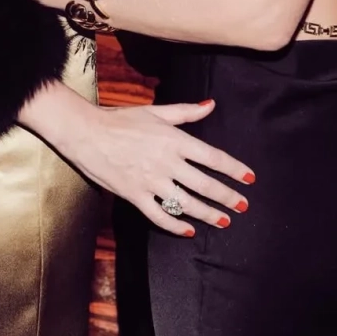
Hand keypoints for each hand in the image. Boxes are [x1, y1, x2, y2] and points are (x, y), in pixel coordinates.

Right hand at [62, 99, 252, 235]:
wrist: (86, 133)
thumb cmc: (121, 119)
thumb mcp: (156, 111)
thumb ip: (186, 112)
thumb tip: (211, 105)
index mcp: (174, 140)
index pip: (213, 157)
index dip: (234, 169)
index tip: (249, 179)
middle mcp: (167, 162)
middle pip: (205, 184)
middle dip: (227, 197)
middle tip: (243, 206)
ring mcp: (151, 182)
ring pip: (187, 204)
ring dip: (208, 214)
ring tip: (224, 221)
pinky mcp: (135, 196)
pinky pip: (160, 216)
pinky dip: (176, 225)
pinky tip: (189, 230)